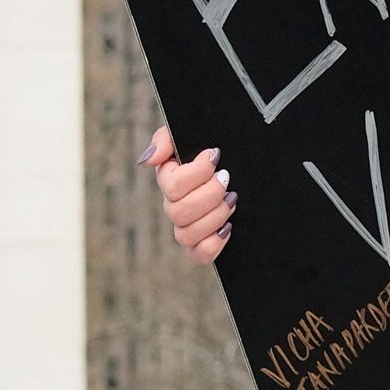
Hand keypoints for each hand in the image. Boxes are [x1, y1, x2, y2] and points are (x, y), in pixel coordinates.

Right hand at [141, 124, 234, 262]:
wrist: (242, 162)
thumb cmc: (212, 148)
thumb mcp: (190, 133)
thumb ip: (165, 140)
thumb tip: (147, 161)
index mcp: (169, 180)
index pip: (171, 186)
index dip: (195, 173)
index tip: (215, 156)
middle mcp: (174, 206)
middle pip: (178, 212)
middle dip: (209, 194)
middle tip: (226, 179)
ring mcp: (188, 227)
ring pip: (185, 235)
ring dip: (213, 217)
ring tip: (231, 200)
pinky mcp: (203, 244)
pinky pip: (198, 256)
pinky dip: (212, 245)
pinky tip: (227, 227)